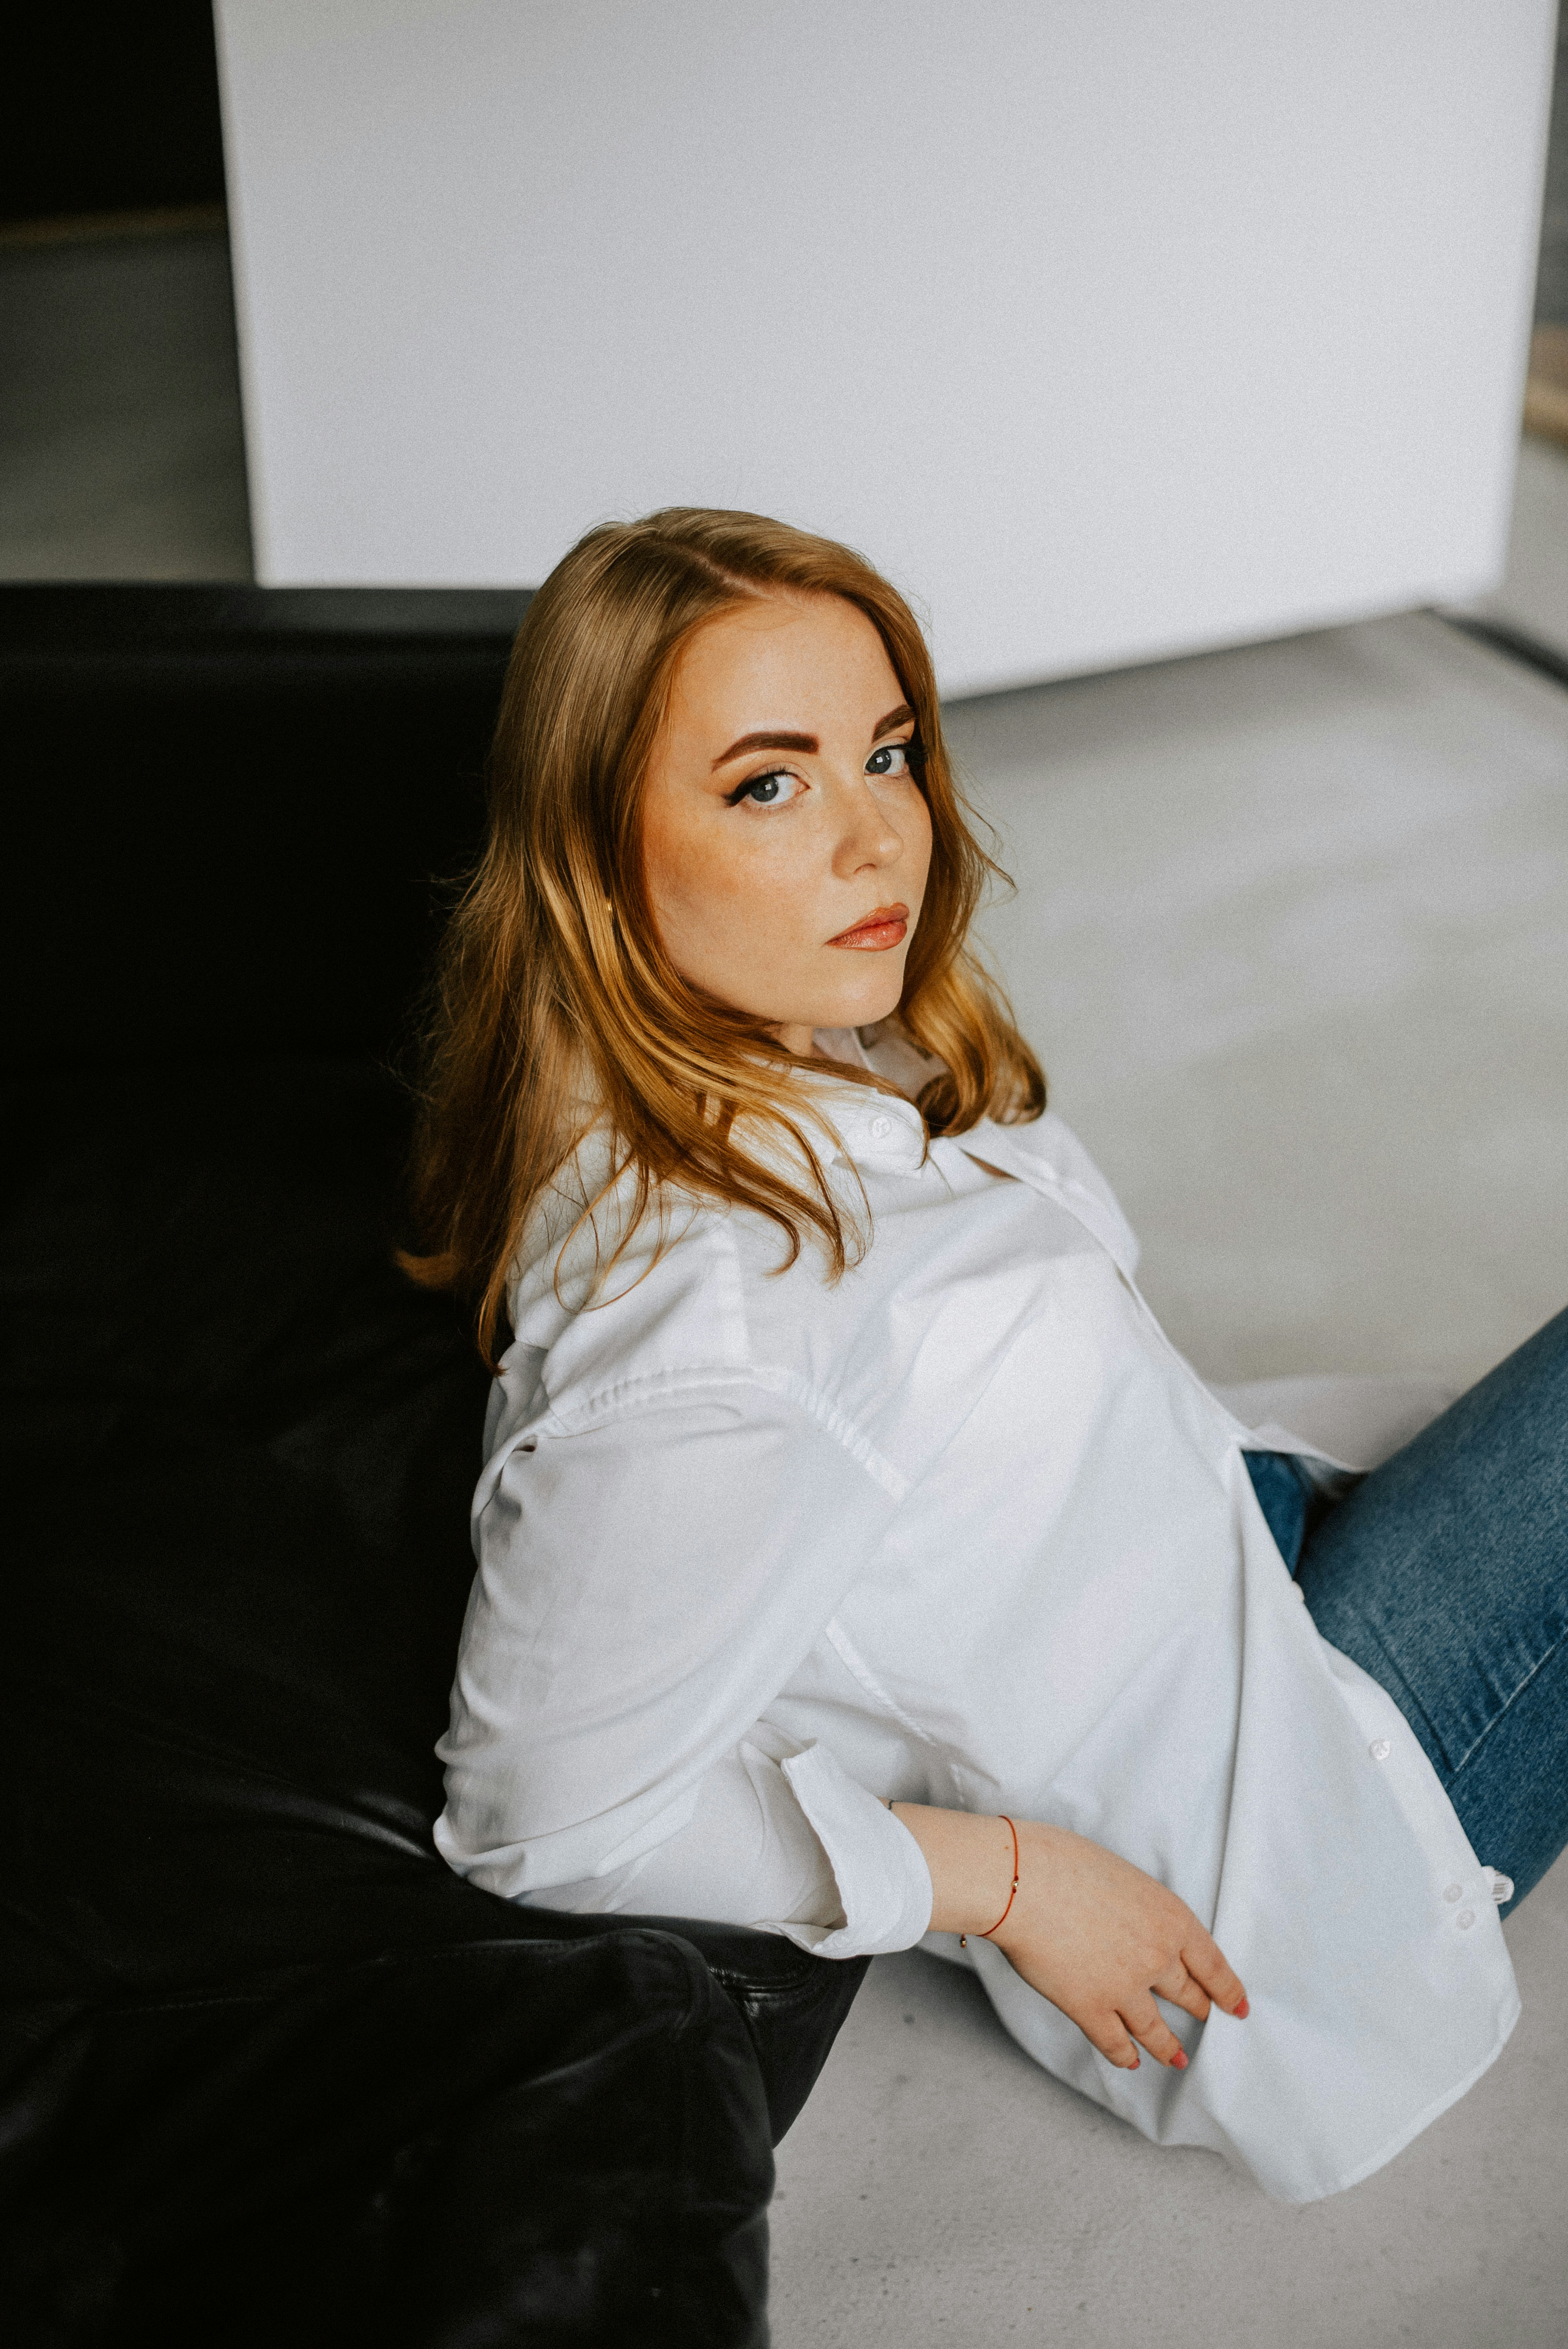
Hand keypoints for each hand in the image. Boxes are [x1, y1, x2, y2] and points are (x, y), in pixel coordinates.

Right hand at [892, 1805, 1247, 2071]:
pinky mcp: (1090, 2009)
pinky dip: (1125, 2054)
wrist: (1023, 1882)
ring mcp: (1124, 1988)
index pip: (1213, 1965)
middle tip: (1204, 2018)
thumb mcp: (1124, 1877)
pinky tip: (1130, 2060)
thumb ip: (1140, 1910)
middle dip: (1197, 2008)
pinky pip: (1115, 2041)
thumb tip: (1135, 1928)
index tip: (1238, 2007)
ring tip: (1178, 2058)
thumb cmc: (1065, 1862)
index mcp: (1171, 1919)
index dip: (1228, 1990)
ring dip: (1168, 2046)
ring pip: (1156, 2029)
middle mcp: (1157, 1958)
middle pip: (1187, 1994)